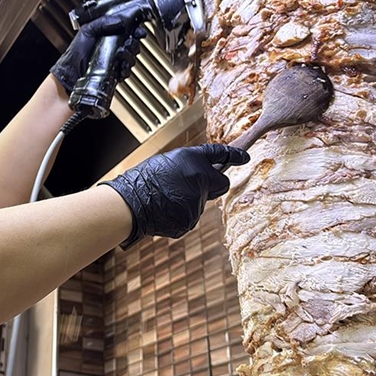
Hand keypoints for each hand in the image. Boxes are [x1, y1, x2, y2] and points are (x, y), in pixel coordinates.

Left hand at [50, 12, 147, 93]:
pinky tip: (121, 66)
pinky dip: (126, 69)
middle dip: (133, 44)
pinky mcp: (115, 74)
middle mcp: (113, 48)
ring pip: (131, 58)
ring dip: (130, 56)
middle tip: (128, 44)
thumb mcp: (87, 31)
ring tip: (121, 54)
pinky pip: (127, 71)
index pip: (128, 31)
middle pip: (133, 45)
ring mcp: (115, 61)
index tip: (138, 31)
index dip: (135, 31)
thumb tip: (119, 20)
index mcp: (108, 36)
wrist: (71, 73)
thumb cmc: (75, 53)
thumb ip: (102, 22)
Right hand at [100, 144, 249, 249]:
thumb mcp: (168, 162)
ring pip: (201, 204)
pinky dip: (180, 216)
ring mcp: (196, 202)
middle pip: (219, 185)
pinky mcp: (190, 221)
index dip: (234, 155)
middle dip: (210, 186)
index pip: (220, 154)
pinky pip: (190, 217)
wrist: (130, 202)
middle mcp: (200, 179)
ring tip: (165, 198)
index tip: (244, 158)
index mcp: (193, 160)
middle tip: (190, 187)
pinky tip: (164, 210)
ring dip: (188, 202)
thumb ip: (190, 167)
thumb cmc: (143, 180)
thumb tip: (202, 176)